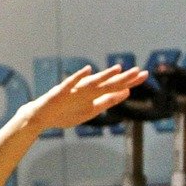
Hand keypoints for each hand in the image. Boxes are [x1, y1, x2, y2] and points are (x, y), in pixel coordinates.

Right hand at [19, 66, 148, 131]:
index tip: (144, 74)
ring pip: (92, 83)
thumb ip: (108, 101)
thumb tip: (127, 92)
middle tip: (139, 71)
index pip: (115, 86)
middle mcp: (86, 90)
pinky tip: (87, 70)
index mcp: (93, 94)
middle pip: (107, 84)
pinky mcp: (61, 92)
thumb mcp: (91, 110)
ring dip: (104, 76)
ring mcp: (73, 90)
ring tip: (118, 69)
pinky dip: (79, 77)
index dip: (129, 81)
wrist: (41, 116)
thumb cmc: (66, 113)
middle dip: (123, 78)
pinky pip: (71, 84)